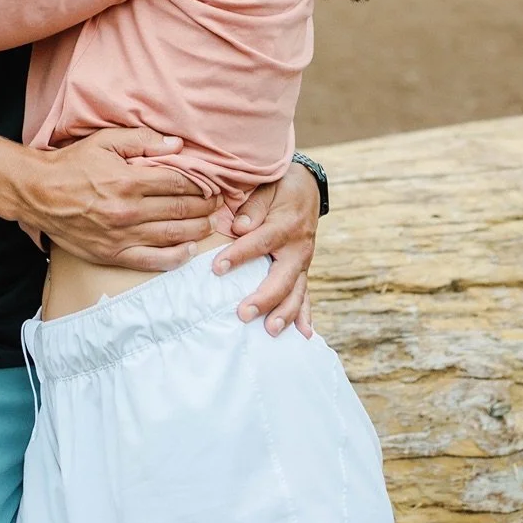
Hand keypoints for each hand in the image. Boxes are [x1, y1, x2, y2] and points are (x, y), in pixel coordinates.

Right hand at [20, 127, 223, 269]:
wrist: (38, 193)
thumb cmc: (73, 164)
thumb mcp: (105, 141)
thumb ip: (142, 140)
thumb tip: (177, 144)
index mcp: (128, 179)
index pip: (178, 182)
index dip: (201, 183)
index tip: (213, 183)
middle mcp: (128, 210)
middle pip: (180, 209)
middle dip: (205, 206)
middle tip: (218, 203)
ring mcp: (121, 235)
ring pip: (172, 235)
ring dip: (197, 230)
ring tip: (209, 223)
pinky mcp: (112, 254)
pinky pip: (151, 261)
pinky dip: (174, 258)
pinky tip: (188, 251)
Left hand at [209, 160, 319, 338]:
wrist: (307, 187)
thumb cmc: (279, 187)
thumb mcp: (266, 188)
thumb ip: (253, 209)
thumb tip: (238, 229)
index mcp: (285, 225)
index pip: (260, 243)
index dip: (238, 256)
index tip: (216, 268)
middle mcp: (298, 247)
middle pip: (282, 277)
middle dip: (264, 298)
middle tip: (243, 313)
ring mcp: (303, 262)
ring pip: (296, 292)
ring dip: (284, 313)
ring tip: (270, 330)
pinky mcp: (304, 270)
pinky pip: (305, 294)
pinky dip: (304, 314)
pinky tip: (304, 335)